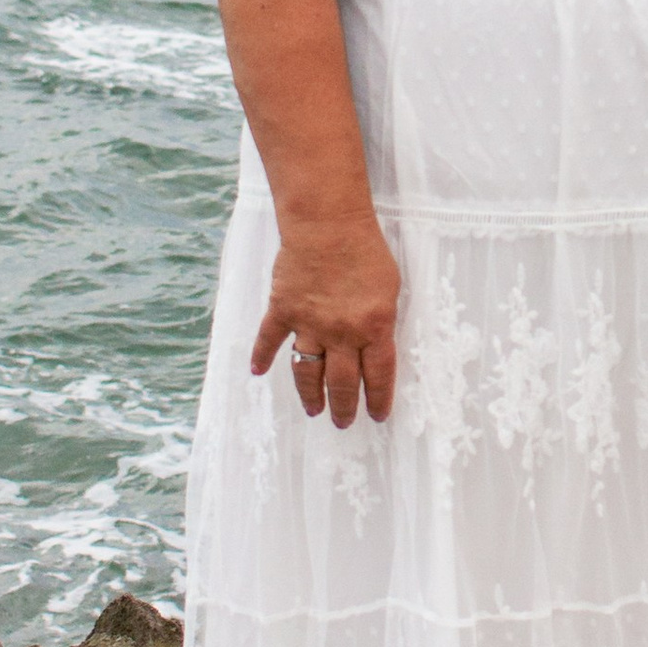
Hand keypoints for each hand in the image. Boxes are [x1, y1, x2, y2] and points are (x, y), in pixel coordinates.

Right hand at [251, 223, 400, 427]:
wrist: (328, 223)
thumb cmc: (366, 250)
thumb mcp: (390, 287)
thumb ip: (383, 319)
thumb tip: (379, 344)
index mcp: (374, 328)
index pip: (379, 375)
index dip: (378, 400)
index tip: (376, 416)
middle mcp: (341, 334)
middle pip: (343, 383)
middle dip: (345, 408)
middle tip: (344, 422)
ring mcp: (309, 324)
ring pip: (308, 372)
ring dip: (310, 395)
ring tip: (313, 410)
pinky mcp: (283, 310)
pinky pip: (269, 340)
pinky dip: (261, 357)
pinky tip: (256, 372)